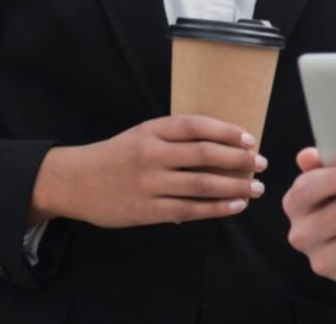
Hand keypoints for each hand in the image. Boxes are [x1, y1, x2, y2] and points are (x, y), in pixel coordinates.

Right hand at [29, 114, 267, 228]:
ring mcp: (148, 183)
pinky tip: (235, 206)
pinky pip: (188, 209)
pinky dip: (215, 208)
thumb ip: (176, 138)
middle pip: (204, 154)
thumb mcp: (143, 134)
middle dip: (238, 160)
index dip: (226, 131)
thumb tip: (222, 146)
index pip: (196, 126)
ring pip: (200, 184)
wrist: (75, 181)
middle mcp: (151, 154)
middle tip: (261, 164)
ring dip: (234, 186)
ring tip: (256, 188)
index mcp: (152, 130)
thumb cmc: (118, 155)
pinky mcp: (146, 210)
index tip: (249, 139)